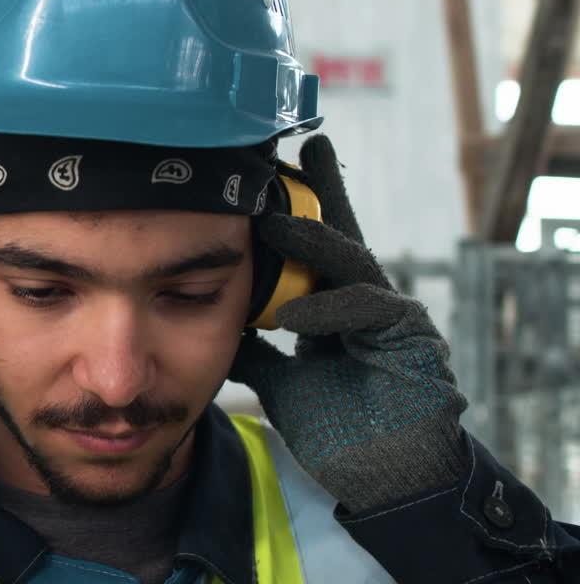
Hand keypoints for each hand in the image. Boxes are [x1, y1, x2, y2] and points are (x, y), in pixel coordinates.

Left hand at [229, 135, 467, 511]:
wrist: (379, 480)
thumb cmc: (338, 430)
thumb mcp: (280, 381)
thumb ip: (255, 349)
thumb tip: (214, 322)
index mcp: (335, 308)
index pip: (316, 251)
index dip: (300, 211)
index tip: (269, 175)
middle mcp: (366, 303)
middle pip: (343, 236)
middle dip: (324, 193)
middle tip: (305, 147)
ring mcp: (393, 316)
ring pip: (353, 263)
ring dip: (312, 243)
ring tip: (270, 225)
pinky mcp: (413, 339)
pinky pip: (369, 309)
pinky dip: (329, 309)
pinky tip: (293, 315)